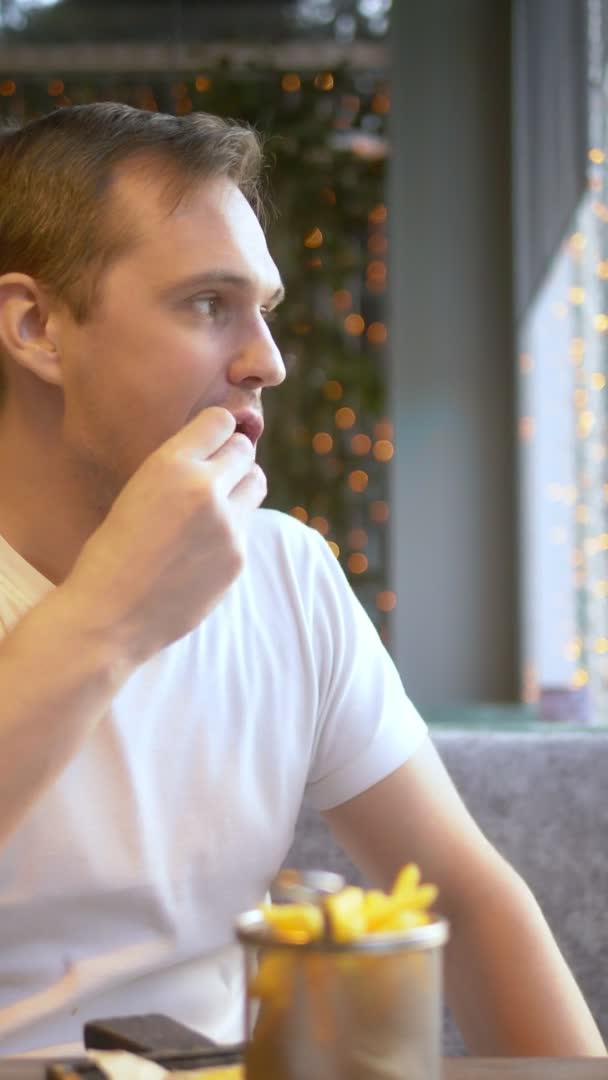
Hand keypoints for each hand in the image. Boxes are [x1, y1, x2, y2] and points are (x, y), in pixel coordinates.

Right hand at [62, 407, 265, 663]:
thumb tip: (217, 454)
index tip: (211, 441)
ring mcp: (228, 525)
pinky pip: (246, 526)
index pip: (221, 421)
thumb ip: (179, 471)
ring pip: (256, 483)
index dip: (217, 430)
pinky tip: (202, 546)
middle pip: (245, 450)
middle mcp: (205, 488)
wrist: (110, 615)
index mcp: (171, 465)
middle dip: (232, 457)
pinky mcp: (238, 557)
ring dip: (241, 486)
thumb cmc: (112, 552)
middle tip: (215, 473)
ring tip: (216, 504)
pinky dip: (231, 528)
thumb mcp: (137, 491)